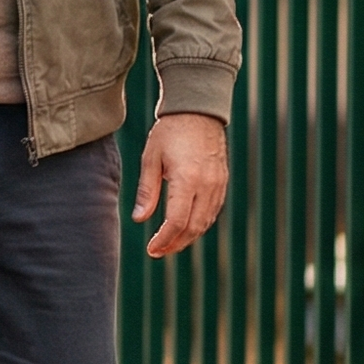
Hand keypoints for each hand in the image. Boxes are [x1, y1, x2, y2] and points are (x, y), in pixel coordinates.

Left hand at [132, 112, 228, 257]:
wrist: (198, 111)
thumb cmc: (170, 132)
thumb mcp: (151, 158)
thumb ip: (148, 190)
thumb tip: (140, 219)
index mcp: (187, 179)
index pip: (177, 221)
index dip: (164, 239)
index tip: (151, 249)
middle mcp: (207, 185)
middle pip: (194, 227)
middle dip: (175, 244)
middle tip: (158, 252)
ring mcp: (219, 184)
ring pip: (206, 222)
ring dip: (188, 237)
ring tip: (169, 244)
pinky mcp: (222, 182)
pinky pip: (212, 211)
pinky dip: (199, 224)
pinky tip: (185, 228)